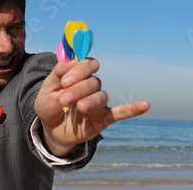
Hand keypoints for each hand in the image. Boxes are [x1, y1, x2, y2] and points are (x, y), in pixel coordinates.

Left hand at [34, 58, 149, 156]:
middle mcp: (91, 85)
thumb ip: (57, 76)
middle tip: (64, 99)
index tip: (66, 81)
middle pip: (92, 81)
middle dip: (78, 89)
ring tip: (80, 108)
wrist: (51, 130)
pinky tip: (145, 105)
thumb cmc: (50, 106)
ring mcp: (99, 101)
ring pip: (101, 96)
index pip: (87, 64)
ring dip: (90, 101)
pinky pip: (121, 112)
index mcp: (78, 75)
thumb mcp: (46, 91)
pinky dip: (133, 109)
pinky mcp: (104, 117)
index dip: (79, 70)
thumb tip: (71, 63)